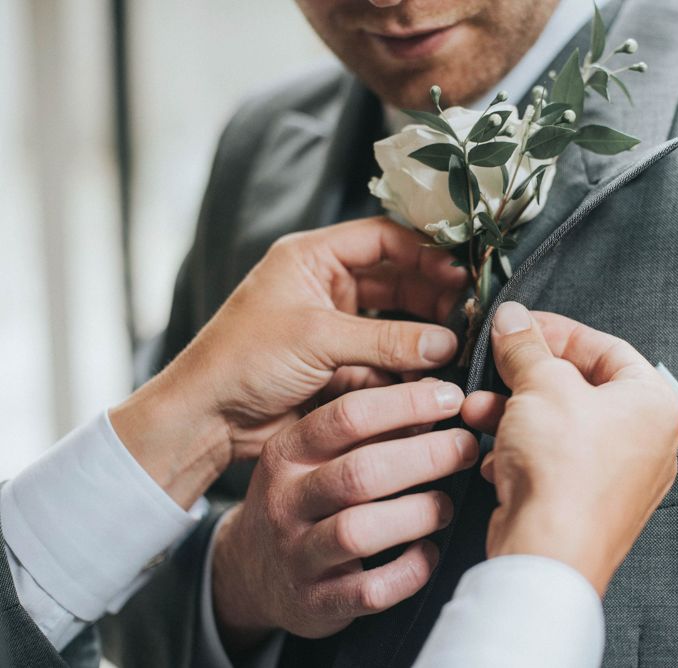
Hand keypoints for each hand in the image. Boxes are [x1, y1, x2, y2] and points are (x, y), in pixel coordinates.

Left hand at [110, 218, 467, 507]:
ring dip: (421, 332)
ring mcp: (333, 327)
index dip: (423, 251)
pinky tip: (427, 375)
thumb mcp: (317, 338)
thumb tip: (445, 344)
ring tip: (455, 344)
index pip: (381, 238)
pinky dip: (405, 366)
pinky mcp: (338, 364)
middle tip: (467, 310)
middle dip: (430, 293)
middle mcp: (325, 286)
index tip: (460, 272)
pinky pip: (383, 358)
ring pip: (392, 320)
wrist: (208, 417)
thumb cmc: (244, 359)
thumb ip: (385, 339)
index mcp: (312, 258)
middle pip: (394, 278)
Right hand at [212, 380, 478, 654]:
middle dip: (424, 456)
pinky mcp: (315, 601)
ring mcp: (297, 554)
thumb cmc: (300, 499)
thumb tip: (433, 399)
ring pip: (359, 531)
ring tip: (445, 505)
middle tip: (464, 448)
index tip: (450, 398)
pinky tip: (428, 552)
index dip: (405, 403)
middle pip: (360, 472)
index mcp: (287, 452)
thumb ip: (362, 430)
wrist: (252, 572)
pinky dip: (409, 571)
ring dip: (417, 514)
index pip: (347, 417)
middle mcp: (286, 500)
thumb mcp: (310, 456)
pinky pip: (369, 591)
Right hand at [462, 302, 677, 595]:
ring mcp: (611, 473)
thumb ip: (525, 346)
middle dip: (524, 376)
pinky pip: (547, 457)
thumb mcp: (540, 386)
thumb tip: (513, 319)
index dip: (557, 331)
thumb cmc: (564, 471)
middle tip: (495, 362)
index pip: (605, 347)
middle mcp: (640, 440)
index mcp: (650, 404)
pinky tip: (489, 453)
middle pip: (576, 385)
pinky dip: (515, 448)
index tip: (521, 325)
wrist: (547, 552)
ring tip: (476, 408)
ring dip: (509, 412)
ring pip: (555, 423)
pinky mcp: (579, 498)